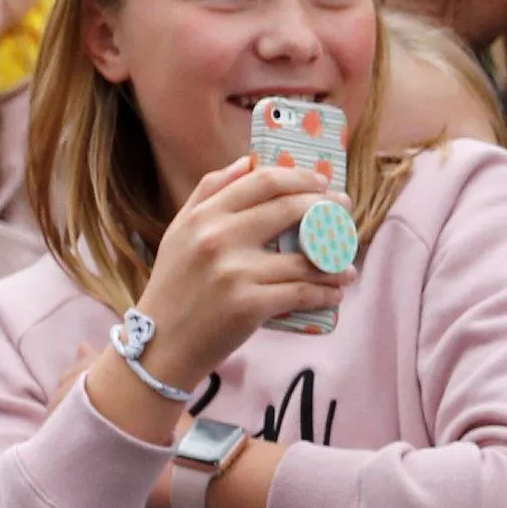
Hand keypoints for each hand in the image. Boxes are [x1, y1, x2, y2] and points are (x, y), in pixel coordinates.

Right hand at [125, 158, 347, 387]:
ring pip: (305, 257)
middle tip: (345, 214)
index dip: (301, 178)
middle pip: (291, 209)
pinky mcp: (250, 305)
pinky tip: (335, 292)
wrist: (160, 345)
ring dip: (335, 260)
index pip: (263, 181)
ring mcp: (236, 272)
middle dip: (328, 209)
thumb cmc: (174, 287)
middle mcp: (219, 238)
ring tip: (346, 266)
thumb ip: (208, 192)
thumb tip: (245, 161)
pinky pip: (303, 292)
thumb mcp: (179, 232)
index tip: (322, 182)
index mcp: (204, 217)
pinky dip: (326, 292)